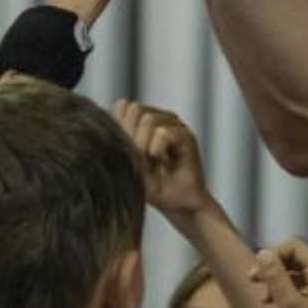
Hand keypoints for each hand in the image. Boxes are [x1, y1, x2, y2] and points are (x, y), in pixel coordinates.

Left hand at [111, 100, 209, 219]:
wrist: (176, 204)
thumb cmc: (151, 185)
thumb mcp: (127, 159)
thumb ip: (120, 133)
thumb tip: (120, 103)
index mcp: (145, 120)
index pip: (124, 107)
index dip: (120, 127)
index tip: (126, 152)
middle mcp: (161, 118)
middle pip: (135, 108)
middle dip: (131, 134)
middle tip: (138, 158)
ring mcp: (176, 125)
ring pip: (149, 119)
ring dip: (143, 144)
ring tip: (149, 162)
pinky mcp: (187, 137)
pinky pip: (164, 132)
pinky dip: (156, 148)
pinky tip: (159, 160)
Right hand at [253, 238, 307, 307]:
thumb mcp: (288, 305)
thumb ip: (276, 277)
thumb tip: (263, 253)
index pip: (294, 246)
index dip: (273, 254)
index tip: (257, 273)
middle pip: (294, 255)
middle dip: (272, 266)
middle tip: (252, 280)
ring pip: (294, 270)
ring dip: (275, 278)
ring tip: (261, 296)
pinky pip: (297, 283)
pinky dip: (282, 289)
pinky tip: (270, 303)